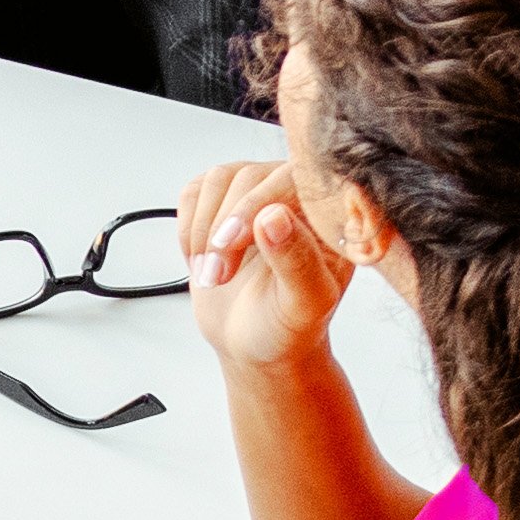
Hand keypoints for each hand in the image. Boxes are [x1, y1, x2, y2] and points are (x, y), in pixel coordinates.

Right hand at [180, 155, 360, 377]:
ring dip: (205, 230)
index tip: (234, 242)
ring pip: (220, 179)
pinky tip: (202, 260)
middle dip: (227, 227)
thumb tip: (273, 216)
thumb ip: (297, 261)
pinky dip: (189, 228)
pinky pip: (195, 192)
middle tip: (218, 274)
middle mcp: (297, 194)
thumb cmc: (289, 326)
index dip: (261, 201)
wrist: (255, 342)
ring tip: (211, 275)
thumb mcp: (303, 305)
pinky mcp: (223, 202)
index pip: (298, 177)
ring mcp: (258, 193)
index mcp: (330, 214)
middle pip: (252, 177)